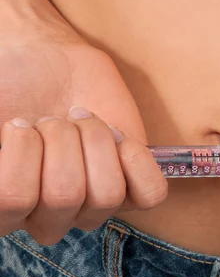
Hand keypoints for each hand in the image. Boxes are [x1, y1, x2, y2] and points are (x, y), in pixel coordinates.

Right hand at [0, 30, 166, 244]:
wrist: (44, 60)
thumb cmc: (7, 89)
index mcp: (5, 208)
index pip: (11, 202)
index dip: (21, 152)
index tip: (19, 122)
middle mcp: (48, 216)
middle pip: (64, 197)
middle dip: (60, 139)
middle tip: (53, 119)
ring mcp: (93, 204)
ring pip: (107, 195)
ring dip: (95, 142)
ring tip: (81, 121)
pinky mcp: (132, 184)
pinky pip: (149, 194)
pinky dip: (137, 162)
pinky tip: (118, 138)